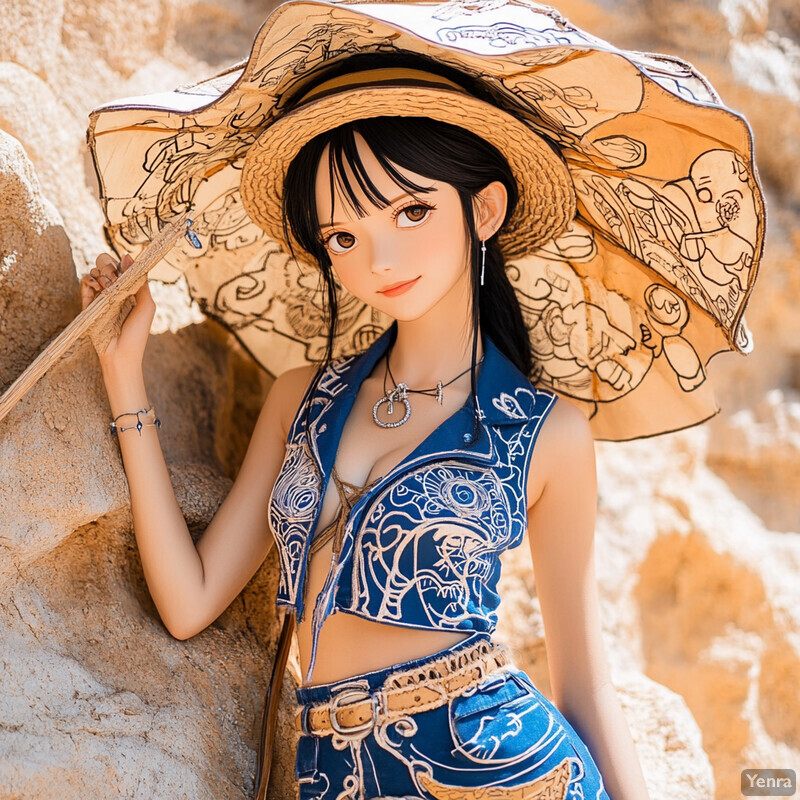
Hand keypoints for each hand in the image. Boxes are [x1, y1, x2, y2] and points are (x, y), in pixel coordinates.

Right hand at [80, 252, 155, 368]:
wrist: (121, 353)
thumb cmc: (137, 332)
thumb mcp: (146, 305)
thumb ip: (140, 281)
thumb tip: (128, 256)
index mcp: (130, 289)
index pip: (123, 265)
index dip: (123, 264)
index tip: (125, 271)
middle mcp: (115, 289)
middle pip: (106, 263)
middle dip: (109, 266)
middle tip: (114, 280)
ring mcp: (100, 295)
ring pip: (94, 270)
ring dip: (100, 273)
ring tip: (107, 287)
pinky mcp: (88, 303)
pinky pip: (84, 282)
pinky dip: (89, 280)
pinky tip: (97, 288)